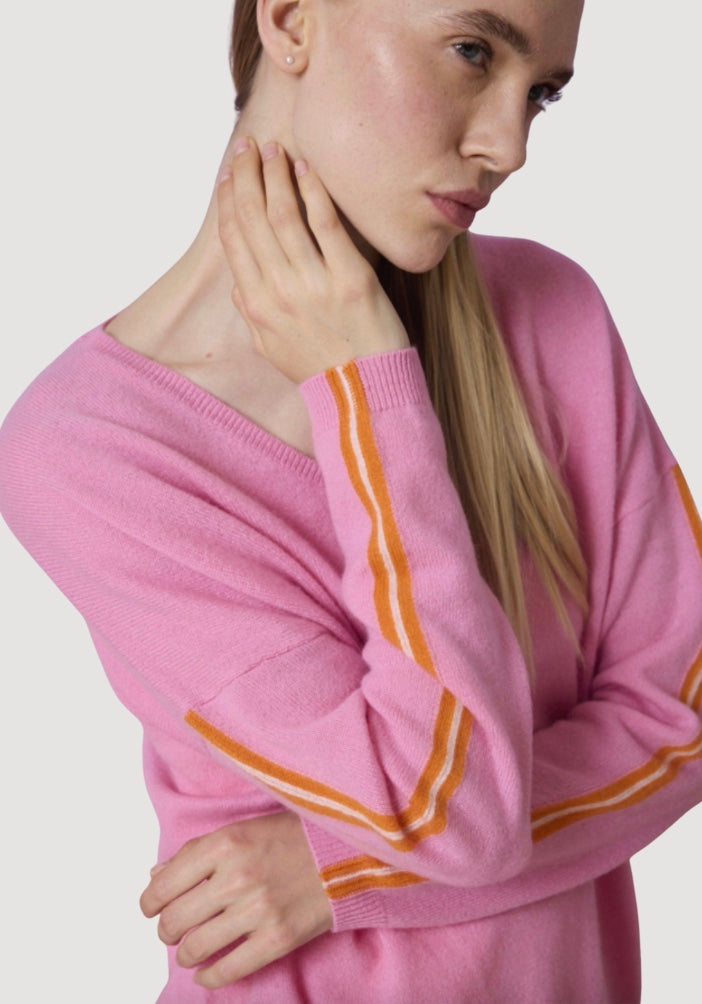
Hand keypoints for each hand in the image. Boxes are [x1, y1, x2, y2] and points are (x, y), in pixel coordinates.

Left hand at [140, 811, 332, 990]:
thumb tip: (156, 874)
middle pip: (174, 920)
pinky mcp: (277, 939)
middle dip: (167, 930)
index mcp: (224, 843)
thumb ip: (197, 852)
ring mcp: (257, 910)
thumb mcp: (242, 830)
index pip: (164, 884)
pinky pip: (228, 970)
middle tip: (173, 929)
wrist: (347, 854)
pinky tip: (207, 971)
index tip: (152, 907)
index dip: (150, 902)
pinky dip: (210, 976)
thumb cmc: (293, 837)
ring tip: (192, 949)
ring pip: (195, 947)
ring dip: (186, 953)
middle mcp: (236, 876)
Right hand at [217, 137, 409, 383]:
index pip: (234, 239)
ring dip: (275, 175)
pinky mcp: (351, 278)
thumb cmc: (319, 370)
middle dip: (246, 176)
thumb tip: (241, 282)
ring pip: (285, 215)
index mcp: (257, 306)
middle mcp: (279, 291)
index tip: (228, 175)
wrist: (363, 392)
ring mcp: (314, 284)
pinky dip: (313, 192)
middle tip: (247, 147)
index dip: (228, 201)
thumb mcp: (271, 348)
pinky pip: (326, 224)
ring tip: (273, 150)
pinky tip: (306, 169)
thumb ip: (252, 312)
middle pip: (254, 219)